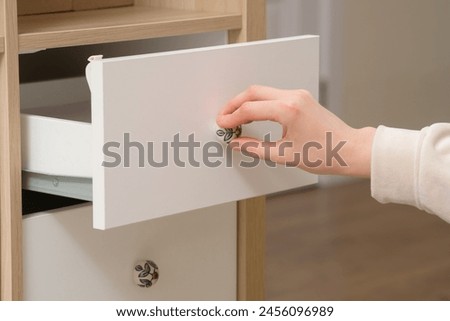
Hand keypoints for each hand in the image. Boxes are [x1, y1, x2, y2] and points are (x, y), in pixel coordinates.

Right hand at [216, 85, 375, 176]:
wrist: (349, 149)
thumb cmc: (324, 154)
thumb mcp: (284, 155)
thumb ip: (256, 148)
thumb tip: (237, 143)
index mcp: (288, 110)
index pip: (250, 109)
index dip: (232, 117)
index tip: (222, 125)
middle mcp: (293, 97)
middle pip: (253, 92)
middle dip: (235, 103)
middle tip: (224, 117)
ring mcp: (298, 95)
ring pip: (263, 91)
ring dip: (246, 102)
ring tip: (236, 118)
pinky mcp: (301, 98)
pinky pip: (274, 95)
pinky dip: (259, 102)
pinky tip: (253, 114)